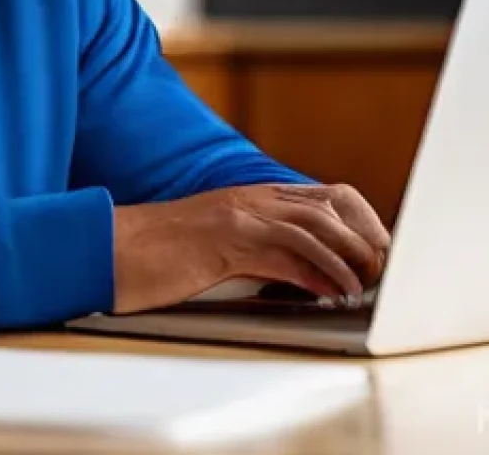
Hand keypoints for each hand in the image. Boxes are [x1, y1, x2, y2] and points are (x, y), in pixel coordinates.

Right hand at [112, 182, 390, 314]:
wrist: (108, 247)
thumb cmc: (159, 254)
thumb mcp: (220, 248)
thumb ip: (264, 253)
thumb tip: (312, 276)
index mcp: (251, 197)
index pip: (325, 196)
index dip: (360, 223)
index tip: (377, 254)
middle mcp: (249, 199)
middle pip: (330, 204)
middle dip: (365, 237)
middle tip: (380, 271)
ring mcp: (236, 214)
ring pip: (313, 223)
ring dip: (348, 256)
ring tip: (363, 285)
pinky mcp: (223, 239)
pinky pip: (283, 250)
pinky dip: (316, 271)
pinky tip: (330, 291)